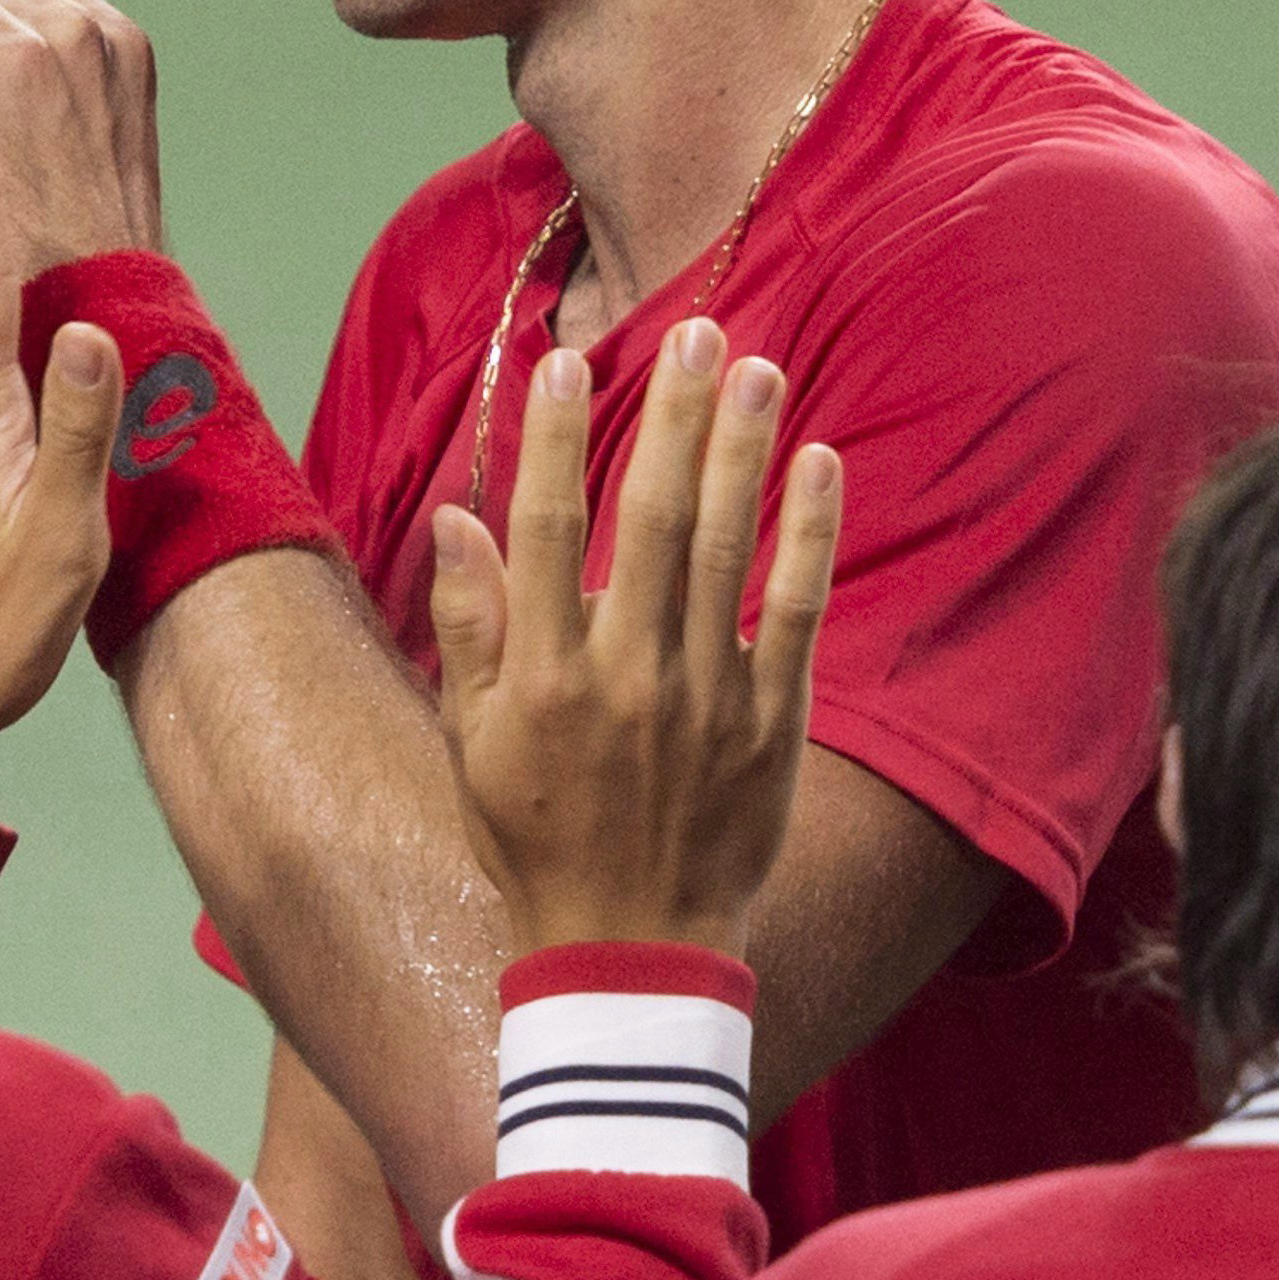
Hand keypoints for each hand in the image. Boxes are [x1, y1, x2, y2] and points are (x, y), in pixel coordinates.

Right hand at [429, 323, 839, 956]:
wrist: (629, 949)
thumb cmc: (535, 841)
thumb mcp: (471, 744)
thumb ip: (470, 627)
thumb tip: (459, 520)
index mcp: (540, 679)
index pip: (546, 528)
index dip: (554, 437)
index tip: (566, 359)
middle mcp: (624, 677)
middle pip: (652, 517)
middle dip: (672, 416)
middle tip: (695, 330)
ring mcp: (706, 698)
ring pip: (728, 548)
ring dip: (745, 450)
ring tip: (759, 367)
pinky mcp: (772, 724)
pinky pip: (796, 609)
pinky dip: (809, 533)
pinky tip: (819, 462)